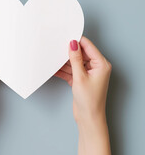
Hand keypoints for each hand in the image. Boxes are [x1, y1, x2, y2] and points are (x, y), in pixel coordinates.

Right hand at [55, 36, 111, 154]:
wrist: (88, 118)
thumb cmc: (89, 100)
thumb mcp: (80, 77)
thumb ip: (75, 59)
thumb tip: (73, 44)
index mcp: (101, 64)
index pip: (88, 47)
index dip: (77, 41)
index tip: (66, 36)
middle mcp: (96, 67)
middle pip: (81, 54)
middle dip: (69, 52)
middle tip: (57, 47)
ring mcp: (88, 73)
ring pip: (74, 62)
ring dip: (64, 62)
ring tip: (53, 58)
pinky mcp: (81, 79)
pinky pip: (71, 71)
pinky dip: (64, 71)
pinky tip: (54, 69)